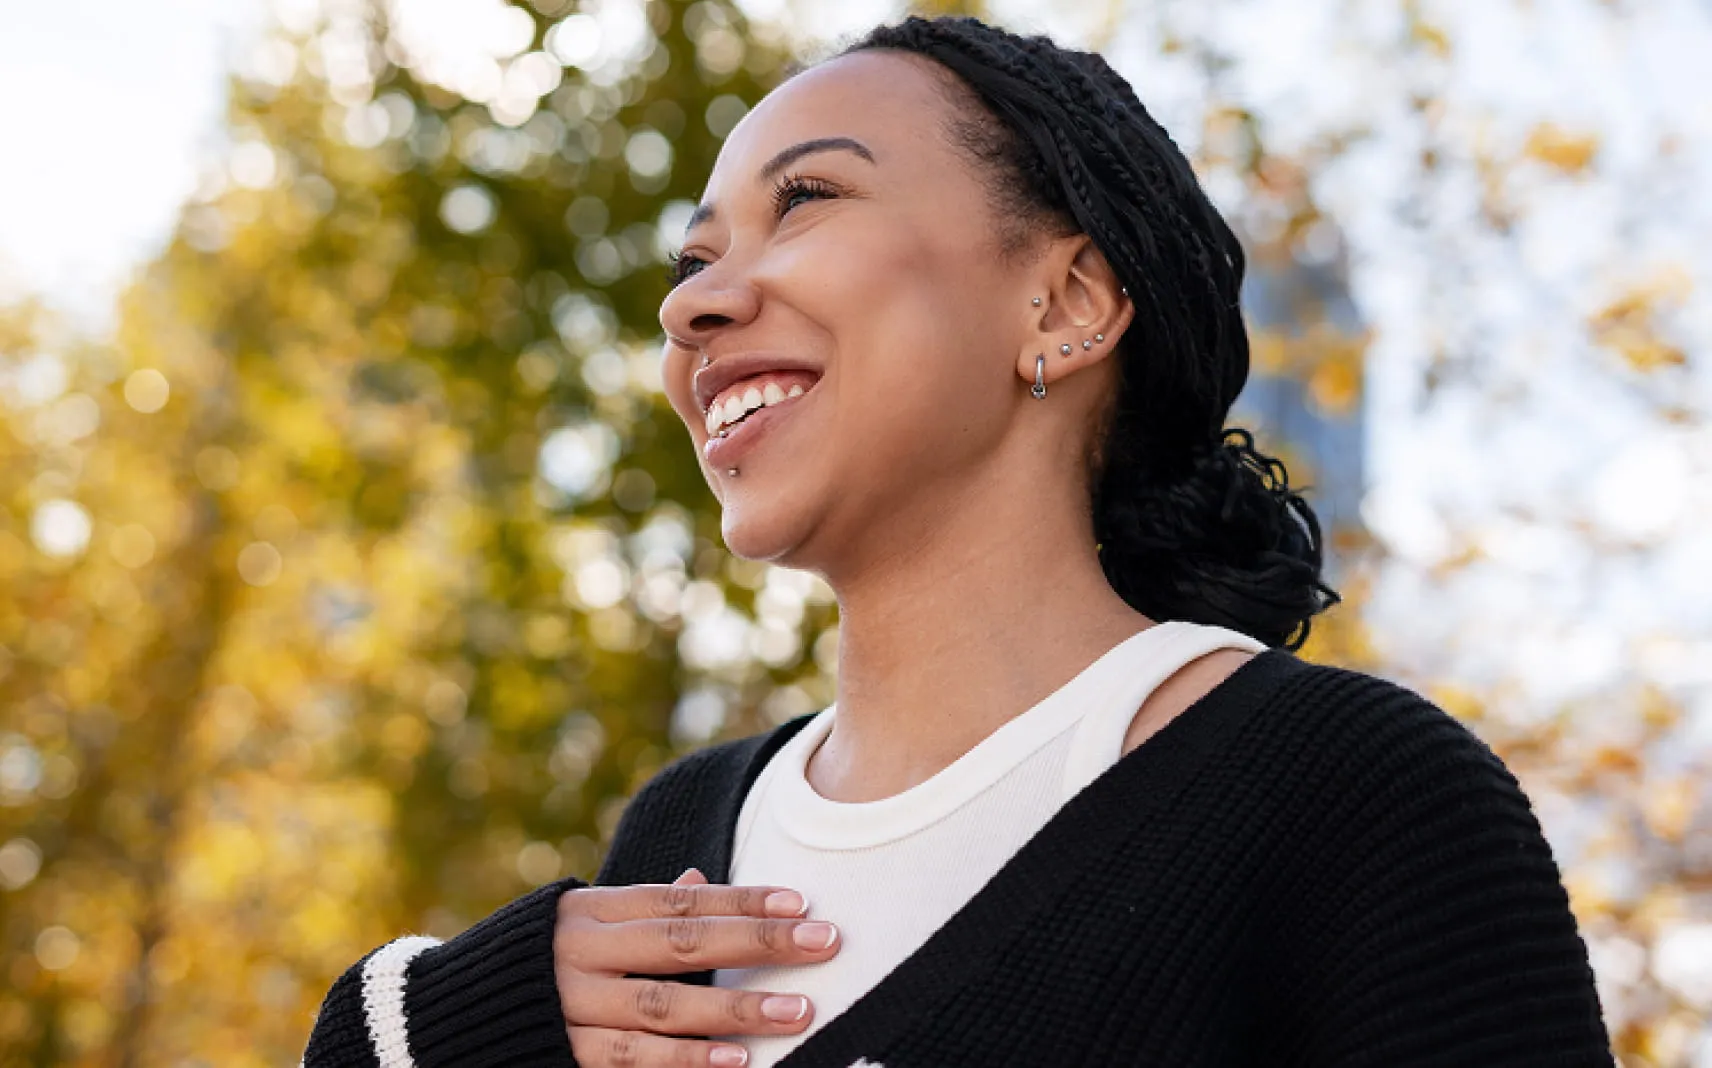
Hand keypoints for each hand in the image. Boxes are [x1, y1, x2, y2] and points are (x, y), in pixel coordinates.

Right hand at [555, 868, 839, 1066]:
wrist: (439, 1018)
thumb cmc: (534, 966)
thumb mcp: (582, 926)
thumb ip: (642, 911)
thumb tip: (702, 880)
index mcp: (592, 912)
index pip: (680, 900)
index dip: (742, 900)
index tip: (801, 901)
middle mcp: (583, 953)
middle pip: (682, 944)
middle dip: (758, 944)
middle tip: (823, 942)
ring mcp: (571, 1006)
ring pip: (664, 1007)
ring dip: (735, 1011)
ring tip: (796, 1011)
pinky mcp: (563, 1053)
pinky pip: (632, 1060)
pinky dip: (685, 1062)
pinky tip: (733, 1061)